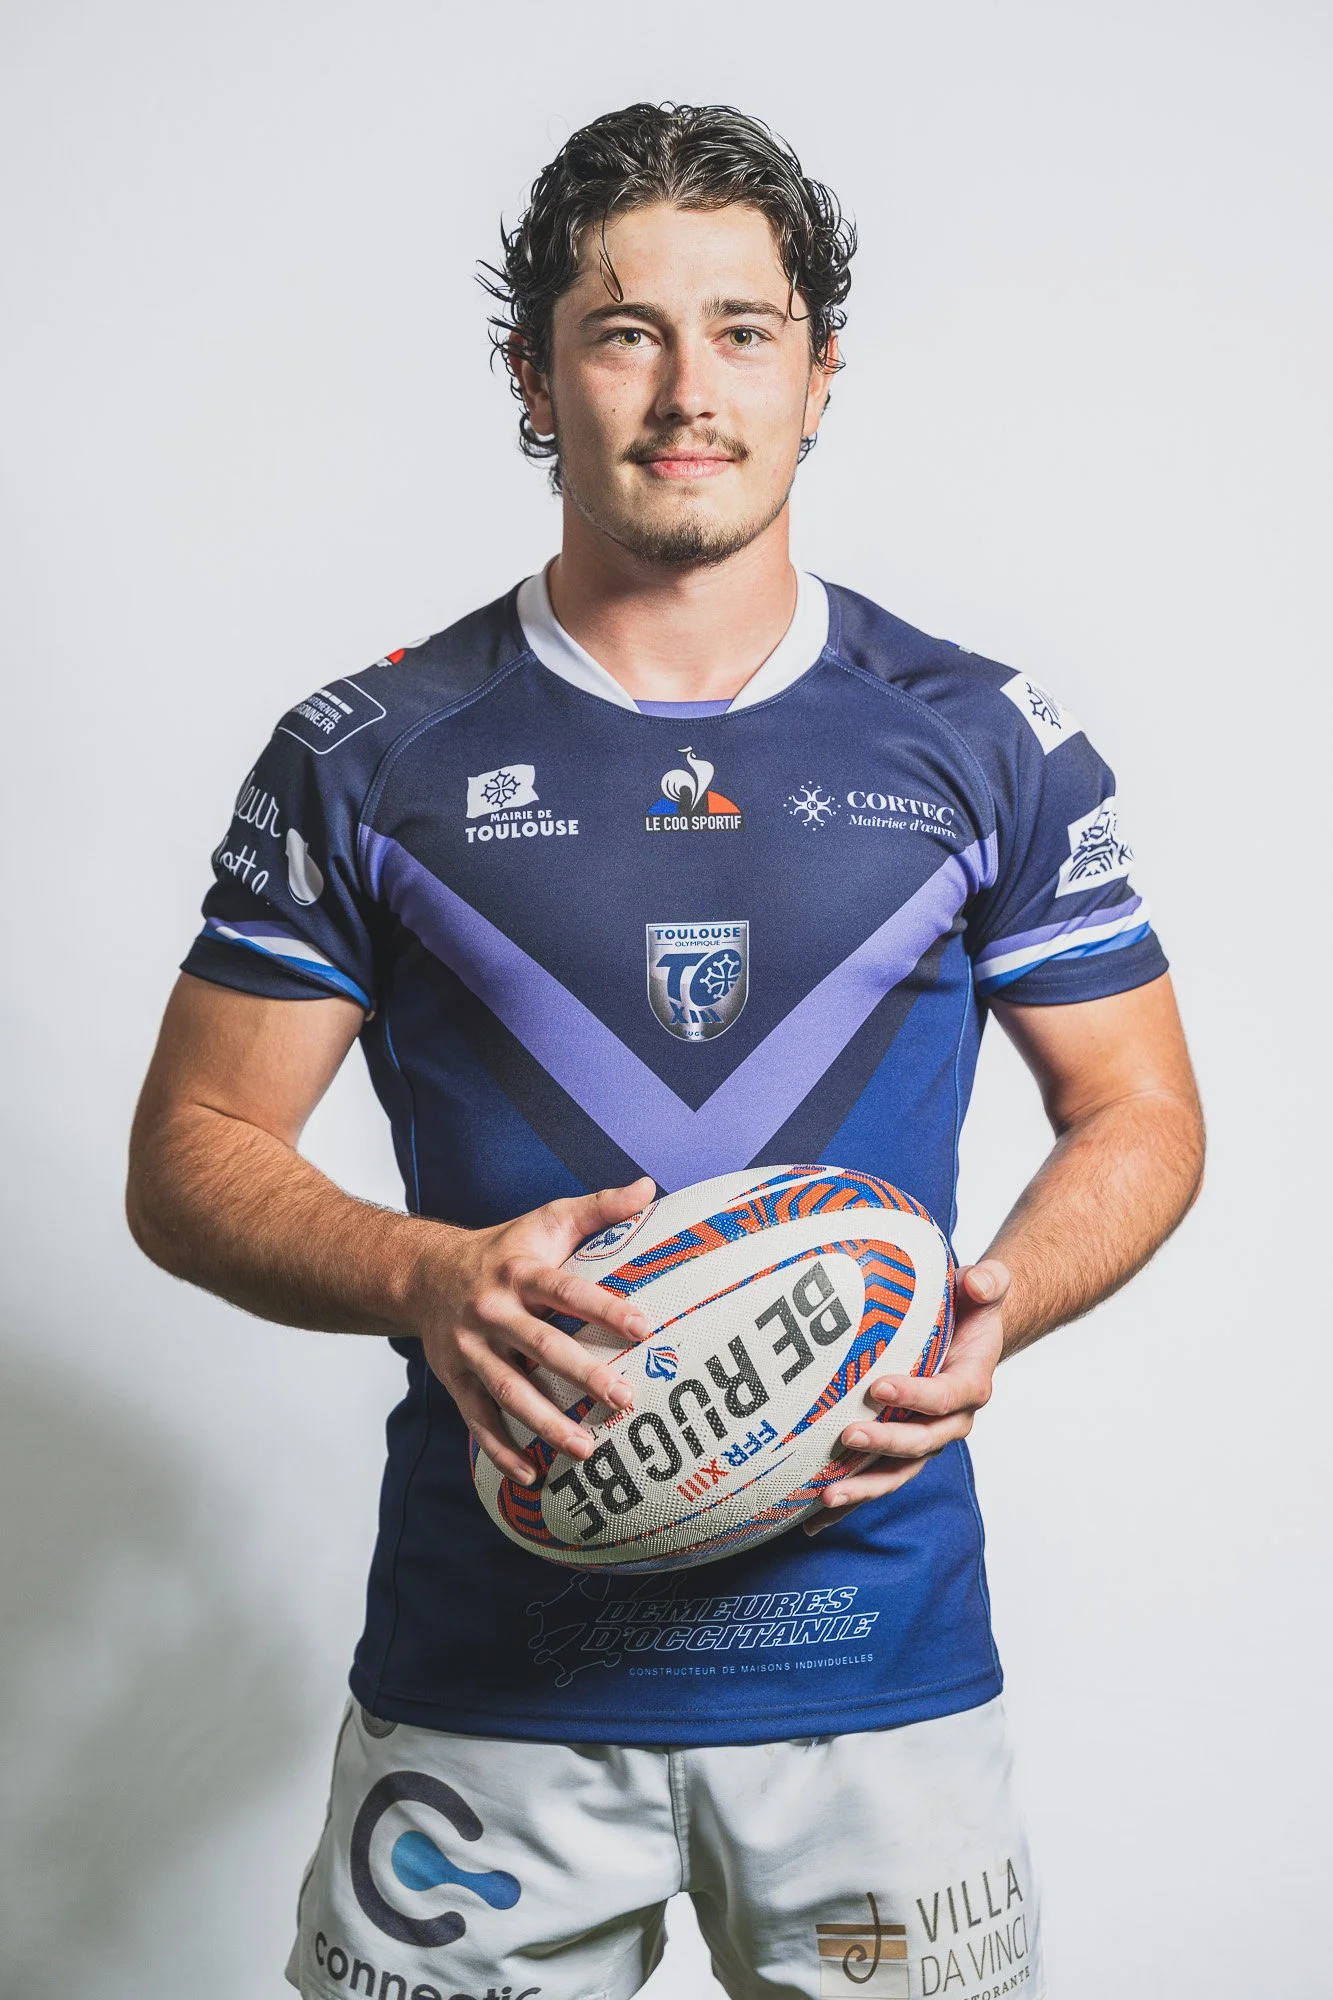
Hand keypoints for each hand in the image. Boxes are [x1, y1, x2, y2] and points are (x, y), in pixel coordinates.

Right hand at [410, 1179, 656, 1484]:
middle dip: (583, 1375)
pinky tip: (531, 1476)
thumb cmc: (503, 1249)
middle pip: (540, 1347)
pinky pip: (479, 1420)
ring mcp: (470, 1349)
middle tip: (625, 1399)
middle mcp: (492, 1311)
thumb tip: (648, 1187)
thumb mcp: (547, 1220)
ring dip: (546, 1424)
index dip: (605, 1309)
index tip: (646, 1328)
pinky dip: (501, 1450)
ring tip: (587, 1449)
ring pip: (509, 1391)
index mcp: (519, 1272)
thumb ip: (599, 1208)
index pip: (567, 1291)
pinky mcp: (455, 1379)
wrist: (425, 1273)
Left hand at [802, 1260, 1009, 1534]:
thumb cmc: (970, 1307)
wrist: (968, 1335)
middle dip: (885, 1444)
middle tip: (847, 1437)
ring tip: (827, 1495)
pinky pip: (876, 1481)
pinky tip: (812, 1520)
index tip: (877, 1387)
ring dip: (864, 1488)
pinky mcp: (901, 1453)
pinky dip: (848, 1504)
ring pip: (898, 1473)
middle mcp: (951, 1422)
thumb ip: (988, 1282)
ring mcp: (925, 1441)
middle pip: (922, 1443)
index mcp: (971, 1384)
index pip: (948, 1396)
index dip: (917, 1396)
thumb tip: (976, 1283)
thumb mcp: (986, 1287)